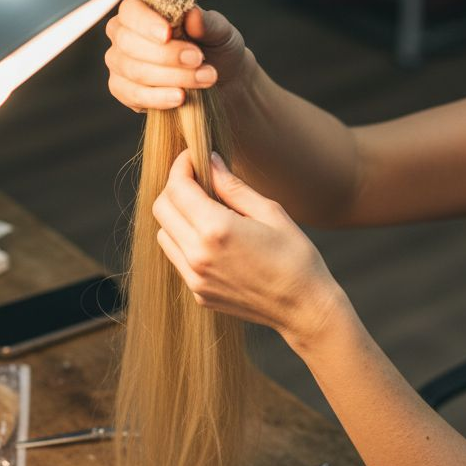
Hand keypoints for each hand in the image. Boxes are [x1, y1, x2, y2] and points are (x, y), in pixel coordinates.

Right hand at [104, 0, 250, 111]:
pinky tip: (180, 97)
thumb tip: (193, 15)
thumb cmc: (217, 51)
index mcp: (144, 9)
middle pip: (128, 42)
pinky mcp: (123, 90)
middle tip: (197, 60)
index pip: (131, 10)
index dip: (146, 23)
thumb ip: (208, 24)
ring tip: (203, 79)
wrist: (224, 84)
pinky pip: (132, 95)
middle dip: (166, 54)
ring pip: (133, 70)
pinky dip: (158, 98)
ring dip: (171, 77)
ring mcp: (120, 62)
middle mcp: (124, 33)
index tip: (168, 34)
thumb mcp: (221, 34)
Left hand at [152, 151, 346, 348]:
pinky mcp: (198, 294)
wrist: (304, 308)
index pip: (177, 187)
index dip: (182, 165)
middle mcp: (198, 256)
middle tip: (199, 180)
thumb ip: (233, 186)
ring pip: (163, 234)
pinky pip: (177, 258)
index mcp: (216, 230)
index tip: (194, 156)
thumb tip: (209, 161)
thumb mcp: (270, 212)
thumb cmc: (296, 256)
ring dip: (177, 216)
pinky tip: (213, 239)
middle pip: (161, 209)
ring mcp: (195, 278)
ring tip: (206, 211)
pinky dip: (185, 241)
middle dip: (175, 187)